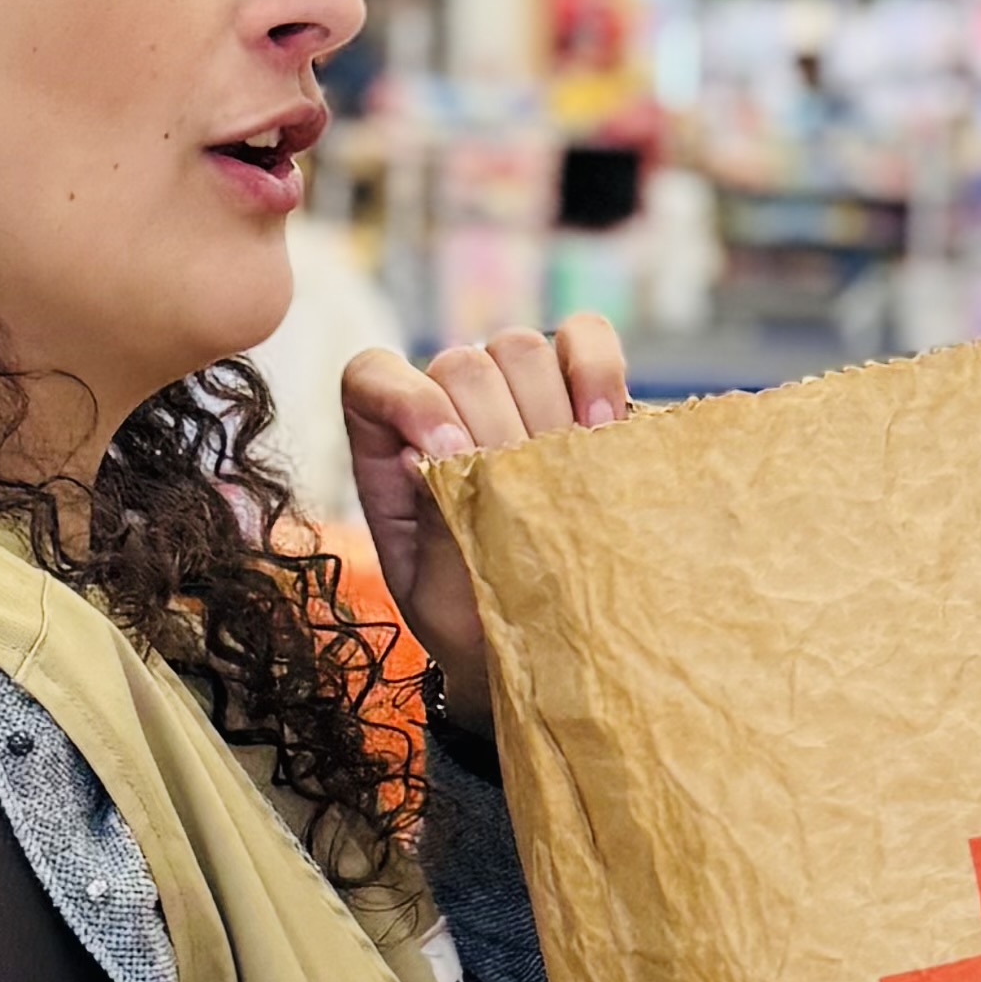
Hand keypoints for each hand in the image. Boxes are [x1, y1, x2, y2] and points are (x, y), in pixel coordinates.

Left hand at [340, 314, 630, 748]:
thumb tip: (422, 459)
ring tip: (573, 464)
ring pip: (522, 348)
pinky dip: (598, 367)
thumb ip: (430, 535)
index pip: (374, 378)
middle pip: (462, 362)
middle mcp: (449, 406)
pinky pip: (586, 337)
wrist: (545, 644)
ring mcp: (515, 393)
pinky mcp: (581, 393)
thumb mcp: (436, 599)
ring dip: (548, 405)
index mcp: (392, 449)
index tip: (450, 456)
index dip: (408, 399)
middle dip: (496, 424)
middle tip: (528, 492)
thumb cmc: (476, 621)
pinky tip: (606, 425)